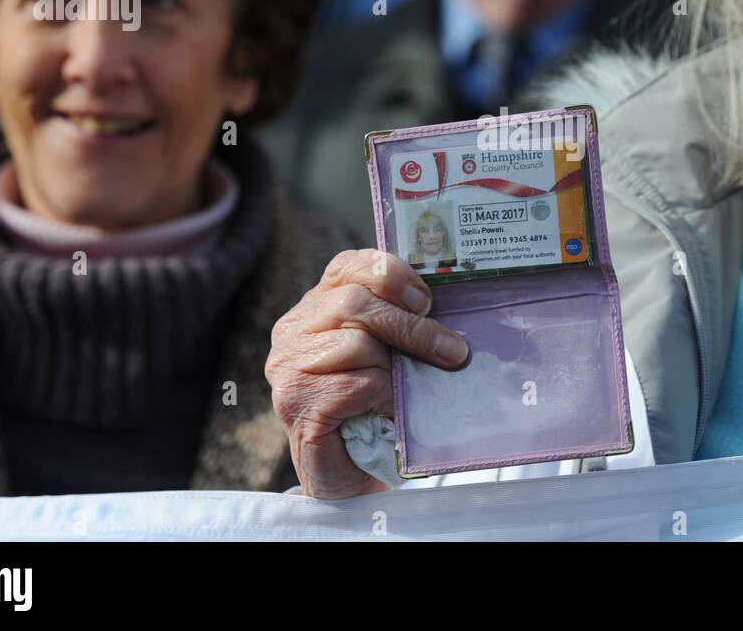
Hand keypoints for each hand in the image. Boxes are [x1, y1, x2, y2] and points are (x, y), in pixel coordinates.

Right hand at [266, 249, 469, 498]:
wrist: (349, 476)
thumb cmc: (373, 408)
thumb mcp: (387, 353)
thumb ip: (397, 322)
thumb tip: (448, 304)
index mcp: (314, 308)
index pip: (348, 265)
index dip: (392, 275)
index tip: (428, 301)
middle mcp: (292, 331)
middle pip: (357, 302)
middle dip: (413, 326)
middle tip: (453, 349)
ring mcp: (289, 368)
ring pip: (358, 342)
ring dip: (398, 367)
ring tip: (411, 390)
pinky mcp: (297, 403)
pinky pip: (359, 383)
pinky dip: (386, 397)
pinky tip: (390, 411)